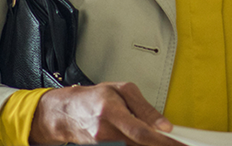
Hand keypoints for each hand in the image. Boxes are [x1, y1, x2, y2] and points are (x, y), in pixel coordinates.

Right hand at [30, 82, 177, 145]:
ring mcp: (102, 145)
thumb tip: (165, 126)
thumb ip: (145, 108)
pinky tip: (148, 142)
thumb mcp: (121, 90)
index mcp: (111, 112)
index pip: (141, 132)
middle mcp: (105, 133)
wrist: (66, 112)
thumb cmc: (94, 98)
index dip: (163, 142)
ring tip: (164, 141)